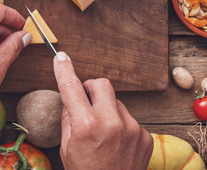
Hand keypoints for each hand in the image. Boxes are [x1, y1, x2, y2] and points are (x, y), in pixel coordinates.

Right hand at [53, 52, 152, 169]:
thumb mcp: (67, 148)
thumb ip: (69, 118)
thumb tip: (71, 98)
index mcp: (87, 125)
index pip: (71, 87)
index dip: (64, 70)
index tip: (60, 58)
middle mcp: (112, 122)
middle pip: (101, 85)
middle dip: (90, 89)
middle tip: (85, 102)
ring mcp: (132, 129)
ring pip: (116, 103)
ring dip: (107, 110)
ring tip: (103, 135)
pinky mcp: (145, 136)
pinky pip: (130, 120)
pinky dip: (121, 127)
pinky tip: (116, 146)